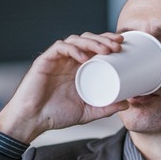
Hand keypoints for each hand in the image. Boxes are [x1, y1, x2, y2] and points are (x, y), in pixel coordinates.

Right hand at [0, 32, 129, 142]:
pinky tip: (84, 57)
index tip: (122, 44)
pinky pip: (60, 48)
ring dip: (92, 42)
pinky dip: (73, 49)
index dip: (108, 41)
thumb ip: (106, 108)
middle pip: (87, 40)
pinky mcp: (45, 61)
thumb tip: (127, 105)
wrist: (33, 120)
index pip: (95, 47)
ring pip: (75, 40)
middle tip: (117, 45)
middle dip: (103, 39)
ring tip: (105, 50)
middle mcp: (69, 60)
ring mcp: (57, 59)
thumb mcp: (88, 112)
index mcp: (79, 68)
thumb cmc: (57, 115)